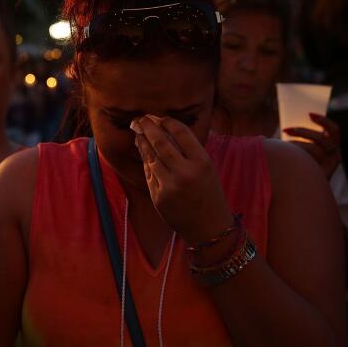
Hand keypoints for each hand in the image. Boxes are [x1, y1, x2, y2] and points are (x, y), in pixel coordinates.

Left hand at [131, 115, 232, 245]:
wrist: (210, 228)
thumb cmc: (210, 194)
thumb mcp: (207, 169)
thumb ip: (189, 151)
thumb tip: (166, 129)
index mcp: (202, 162)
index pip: (181, 132)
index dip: (167, 121)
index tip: (160, 117)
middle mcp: (185, 172)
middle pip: (160, 142)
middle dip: (147, 127)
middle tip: (140, 118)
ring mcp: (170, 186)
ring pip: (150, 157)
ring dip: (142, 142)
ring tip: (138, 132)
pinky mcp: (158, 197)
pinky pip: (149, 173)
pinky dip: (145, 161)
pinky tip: (143, 152)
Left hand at [283, 113, 340, 178]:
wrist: (303, 185)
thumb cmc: (299, 162)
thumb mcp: (301, 147)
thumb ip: (299, 137)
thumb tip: (279, 130)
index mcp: (332, 144)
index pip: (334, 130)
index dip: (324, 121)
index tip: (309, 114)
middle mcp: (335, 154)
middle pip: (322, 138)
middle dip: (303, 132)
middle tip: (286, 129)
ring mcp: (330, 164)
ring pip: (315, 148)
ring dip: (298, 143)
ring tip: (284, 146)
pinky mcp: (323, 173)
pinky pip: (310, 160)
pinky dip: (298, 153)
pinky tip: (289, 153)